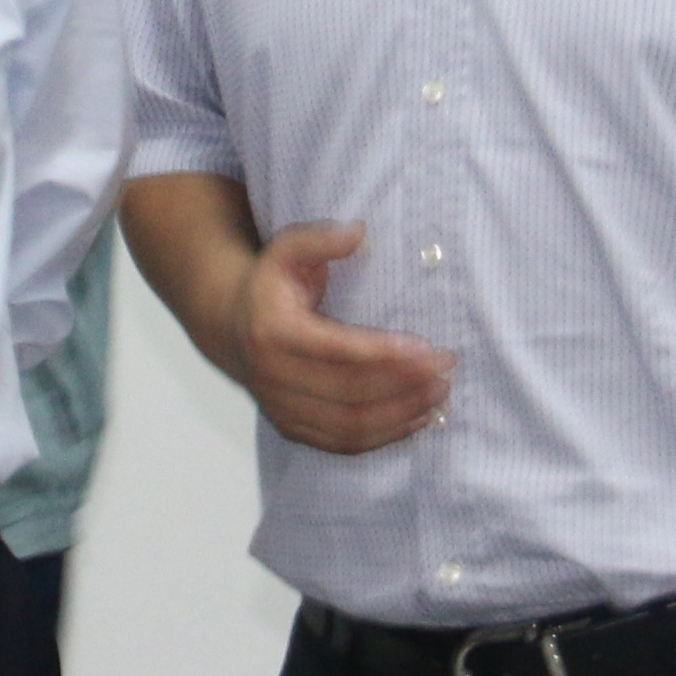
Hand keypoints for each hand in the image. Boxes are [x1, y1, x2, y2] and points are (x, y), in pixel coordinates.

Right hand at [229, 221, 453, 454]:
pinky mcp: (292, 428)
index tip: (428, 348)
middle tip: (445, 369)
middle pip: (349, 391)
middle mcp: (273, 376)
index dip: (384, 353)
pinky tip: (416, 419)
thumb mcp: (287, 249)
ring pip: (349, 425)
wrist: (229, 325)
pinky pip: (343, 443)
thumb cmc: (271, 285)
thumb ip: (321, 238)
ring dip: (400, 414)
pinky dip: (384, 436)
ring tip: (440, 394)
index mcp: (273, 332)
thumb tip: (359, 232)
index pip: (336, 350)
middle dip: (403, 383)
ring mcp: (281, 408)